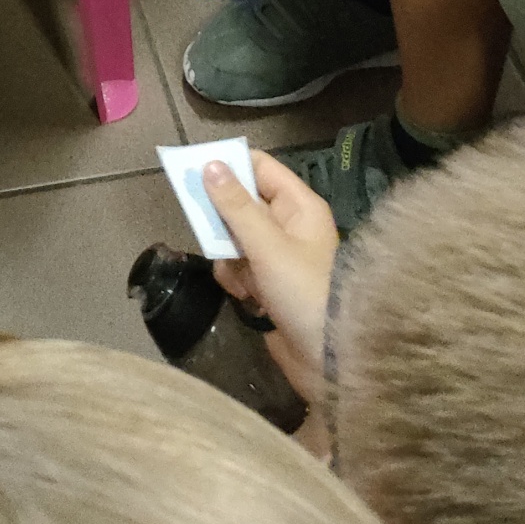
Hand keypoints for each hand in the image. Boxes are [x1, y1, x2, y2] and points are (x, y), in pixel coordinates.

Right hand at [205, 151, 338, 412]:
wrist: (329, 359)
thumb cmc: (304, 292)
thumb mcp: (268, 247)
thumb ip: (236, 206)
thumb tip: (210, 164)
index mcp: (299, 205)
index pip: (260, 167)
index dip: (230, 165)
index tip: (195, 171)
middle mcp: (290, 225)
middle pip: (244, 202)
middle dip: (223, 218)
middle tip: (205, 229)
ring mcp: (279, 256)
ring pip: (236, 237)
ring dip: (228, 254)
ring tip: (238, 276)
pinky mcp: (270, 284)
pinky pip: (240, 267)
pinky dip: (236, 278)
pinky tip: (245, 298)